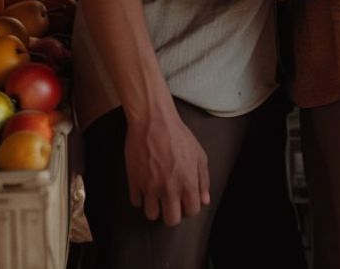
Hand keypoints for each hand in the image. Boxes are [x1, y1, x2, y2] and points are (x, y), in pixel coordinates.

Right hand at [124, 108, 209, 225]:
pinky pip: (135, 202)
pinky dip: (140, 198)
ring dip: (154, 208)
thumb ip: (203, 179)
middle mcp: (169, 188)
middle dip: (172, 214)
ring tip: (156, 196)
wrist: (153, 120)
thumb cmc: (178, 135)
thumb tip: (204, 200)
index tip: (184, 201)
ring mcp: (150, 186)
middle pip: (170, 220)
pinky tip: (144, 187)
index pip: (191, 211)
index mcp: (187, 182)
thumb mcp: (198, 154)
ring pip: (151, 215)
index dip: (189, 208)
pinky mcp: (134, 180)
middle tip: (170, 203)